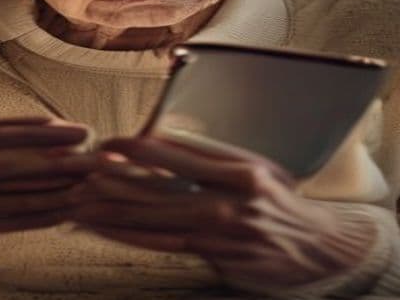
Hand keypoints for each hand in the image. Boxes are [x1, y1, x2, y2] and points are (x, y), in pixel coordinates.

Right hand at [0, 117, 101, 279]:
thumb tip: (56, 131)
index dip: (35, 131)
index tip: (75, 129)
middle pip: (4, 165)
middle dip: (52, 159)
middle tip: (91, 155)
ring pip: (10, 199)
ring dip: (53, 192)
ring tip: (87, 185)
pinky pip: (7, 225)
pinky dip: (40, 217)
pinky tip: (66, 211)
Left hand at [73, 137, 373, 289]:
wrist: (319, 248)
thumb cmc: (280, 201)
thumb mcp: (257, 168)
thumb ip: (214, 158)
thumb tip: (165, 144)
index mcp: (240, 171)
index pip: (179, 155)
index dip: (139, 149)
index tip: (110, 142)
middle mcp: (230, 202)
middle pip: (160, 189)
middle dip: (115, 181)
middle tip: (79, 172)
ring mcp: (222, 233)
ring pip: (156, 220)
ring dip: (114, 211)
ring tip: (80, 201)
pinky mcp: (216, 257)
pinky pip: (164, 244)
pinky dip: (131, 235)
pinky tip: (106, 229)